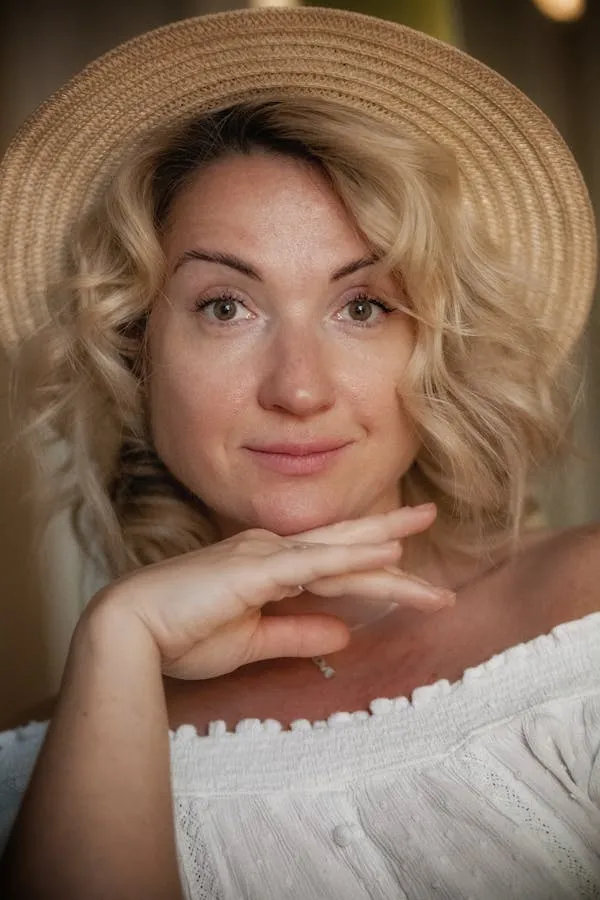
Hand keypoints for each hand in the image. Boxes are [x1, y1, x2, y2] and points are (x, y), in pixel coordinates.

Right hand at [89, 504, 450, 679]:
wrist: (131, 633)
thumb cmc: (181, 636)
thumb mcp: (254, 641)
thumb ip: (300, 633)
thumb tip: (346, 633)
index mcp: (267, 566)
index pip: (331, 568)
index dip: (372, 568)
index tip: (409, 574)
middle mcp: (270, 551)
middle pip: (342, 547)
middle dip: (388, 534)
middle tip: (428, 515)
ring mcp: (264, 556)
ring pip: (337, 553)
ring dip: (384, 546)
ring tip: (424, 526)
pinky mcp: (256, 571)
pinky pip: (315, 565)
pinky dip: (353, 560)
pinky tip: (388, 556)